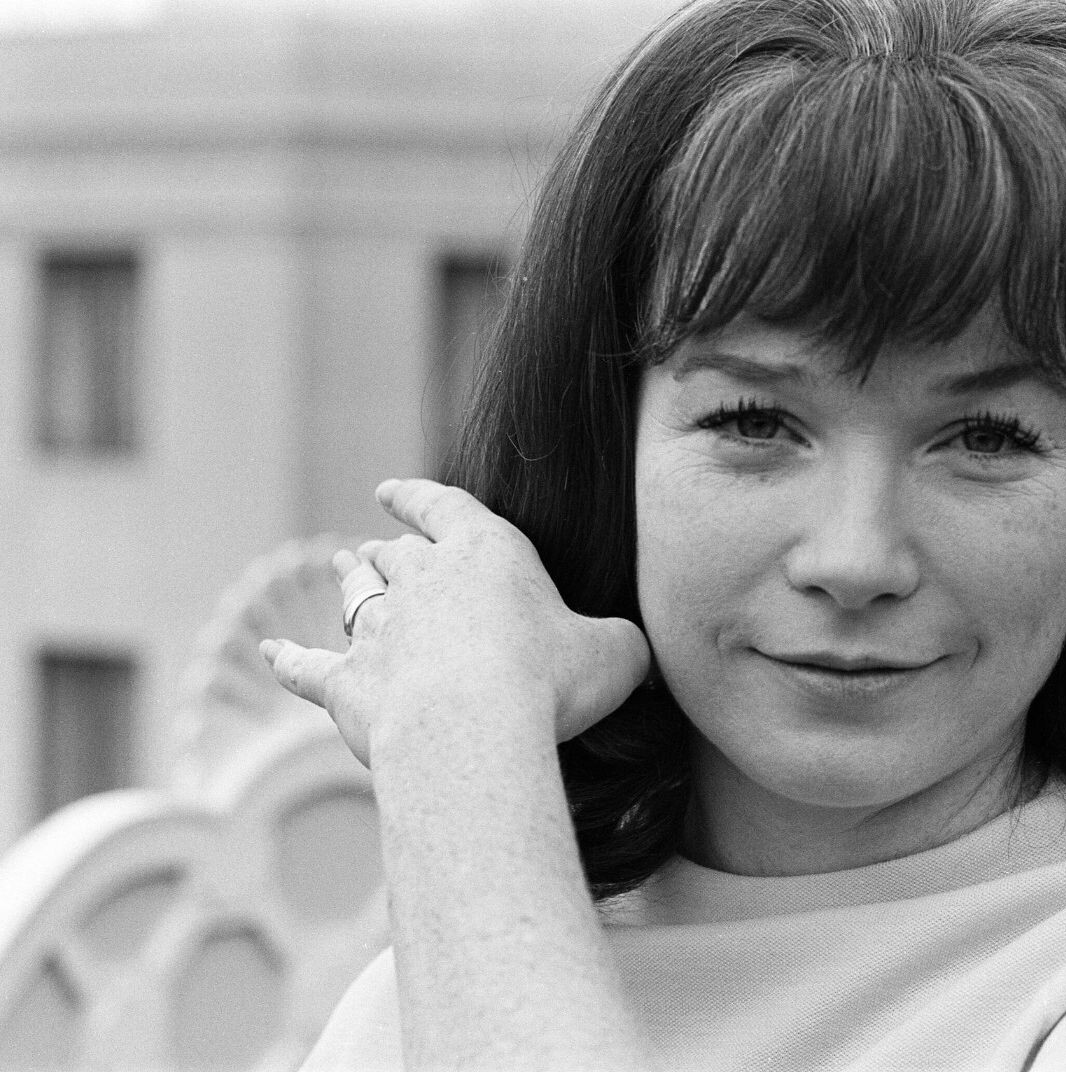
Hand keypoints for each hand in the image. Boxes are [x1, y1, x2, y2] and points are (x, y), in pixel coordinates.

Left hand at [259, 479, 650, 765]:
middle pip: (395, 555)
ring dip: (350, 587)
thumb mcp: (616, 654)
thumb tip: (640, 662)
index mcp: (485, 554)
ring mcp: (378, 631)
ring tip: (344, 575)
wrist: (473, 725)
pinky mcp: (348, 685)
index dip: (418, 497)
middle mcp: (422, 581)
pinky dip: (288, 663)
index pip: (444, 508)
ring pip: (355, 599)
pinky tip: (267, 655)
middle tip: (376, 548)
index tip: (391, 491)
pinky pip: (307, 669)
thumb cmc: (551, 680)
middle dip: (388, 550)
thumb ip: (622, 646)